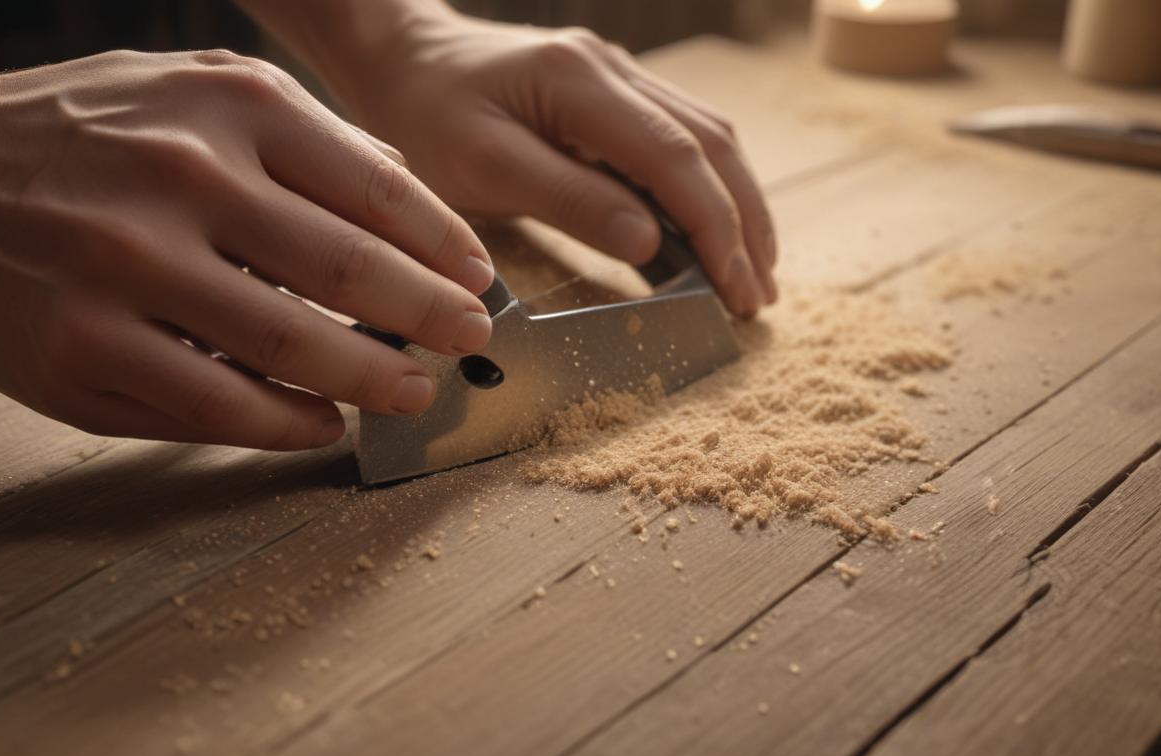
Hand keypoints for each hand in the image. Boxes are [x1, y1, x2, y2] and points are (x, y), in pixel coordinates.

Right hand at [0, 51, 495, 448]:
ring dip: (375, 381)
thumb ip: (304, 134)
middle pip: (351, 271)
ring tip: (415, 391)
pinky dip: (290, 422)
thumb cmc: (83, 133)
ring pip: (294, 347)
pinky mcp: (88, 352)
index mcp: (228, 108)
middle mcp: (183, 181)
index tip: (477, 279)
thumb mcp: (194, 87)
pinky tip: (326, 423)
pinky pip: (219, 405)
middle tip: (470, 342)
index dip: (444, 246)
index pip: (377, 188)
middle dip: (431, 317)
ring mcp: (130, 271)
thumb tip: (409, 191)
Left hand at [271, 8, 776, 316]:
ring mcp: (618, 75)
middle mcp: (613, 68)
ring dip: (739, 206)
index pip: (675, 157)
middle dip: (745, 223)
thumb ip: (567, 199)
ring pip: (708, 137)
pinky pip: (680, 138)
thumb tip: (650, 242)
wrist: (402, 55)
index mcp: (580, 82)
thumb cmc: (425, 114)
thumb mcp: (481, 166)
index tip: (735, 288)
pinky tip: (715, 233)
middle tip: (758, 295)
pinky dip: (707, 190)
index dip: (716, 226)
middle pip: (711, 144)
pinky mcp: (612, 92)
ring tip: (753, 272)